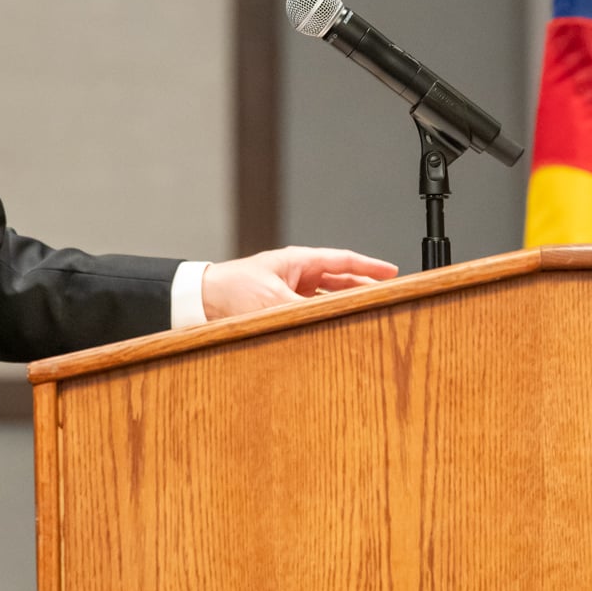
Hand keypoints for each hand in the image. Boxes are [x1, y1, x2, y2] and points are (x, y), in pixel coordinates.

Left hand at [200, 246, 397, 322]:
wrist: (199, 301)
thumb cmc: (230, 289)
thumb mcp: (273, 300)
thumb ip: (304, 311)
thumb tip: (331, 320)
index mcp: (297, 261)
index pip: (342, 261)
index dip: (369, 267)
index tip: (392, 272)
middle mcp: (296, 274)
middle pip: (339, 280)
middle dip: (362, 288)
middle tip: (386, 298)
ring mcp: (289, 291)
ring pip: (326, 298)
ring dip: (343, 306)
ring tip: (366, 316)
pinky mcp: (279, 308)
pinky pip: (310, 312)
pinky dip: (324, 318)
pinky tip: (335, 329)